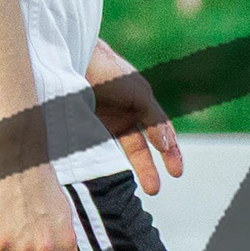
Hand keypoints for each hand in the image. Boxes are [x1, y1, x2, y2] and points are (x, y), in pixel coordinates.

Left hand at [86, 37, 181, 196]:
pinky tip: (105, 179)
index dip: (170, 153)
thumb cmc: (109, 71)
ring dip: (124, 171)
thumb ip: (154, 121)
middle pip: (138, 149)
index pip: (159, 134)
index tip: (177, 173)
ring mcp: (101, 123)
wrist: (72, 60)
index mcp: (139, 104)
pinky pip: (94, 153)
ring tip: (126, 191)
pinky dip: (101, 166)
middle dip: (147, 169)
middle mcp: (121, 115)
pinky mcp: (81, 129)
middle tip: (154, 189)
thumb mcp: (139, 94)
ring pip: (116, 154)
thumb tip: (167, 145)